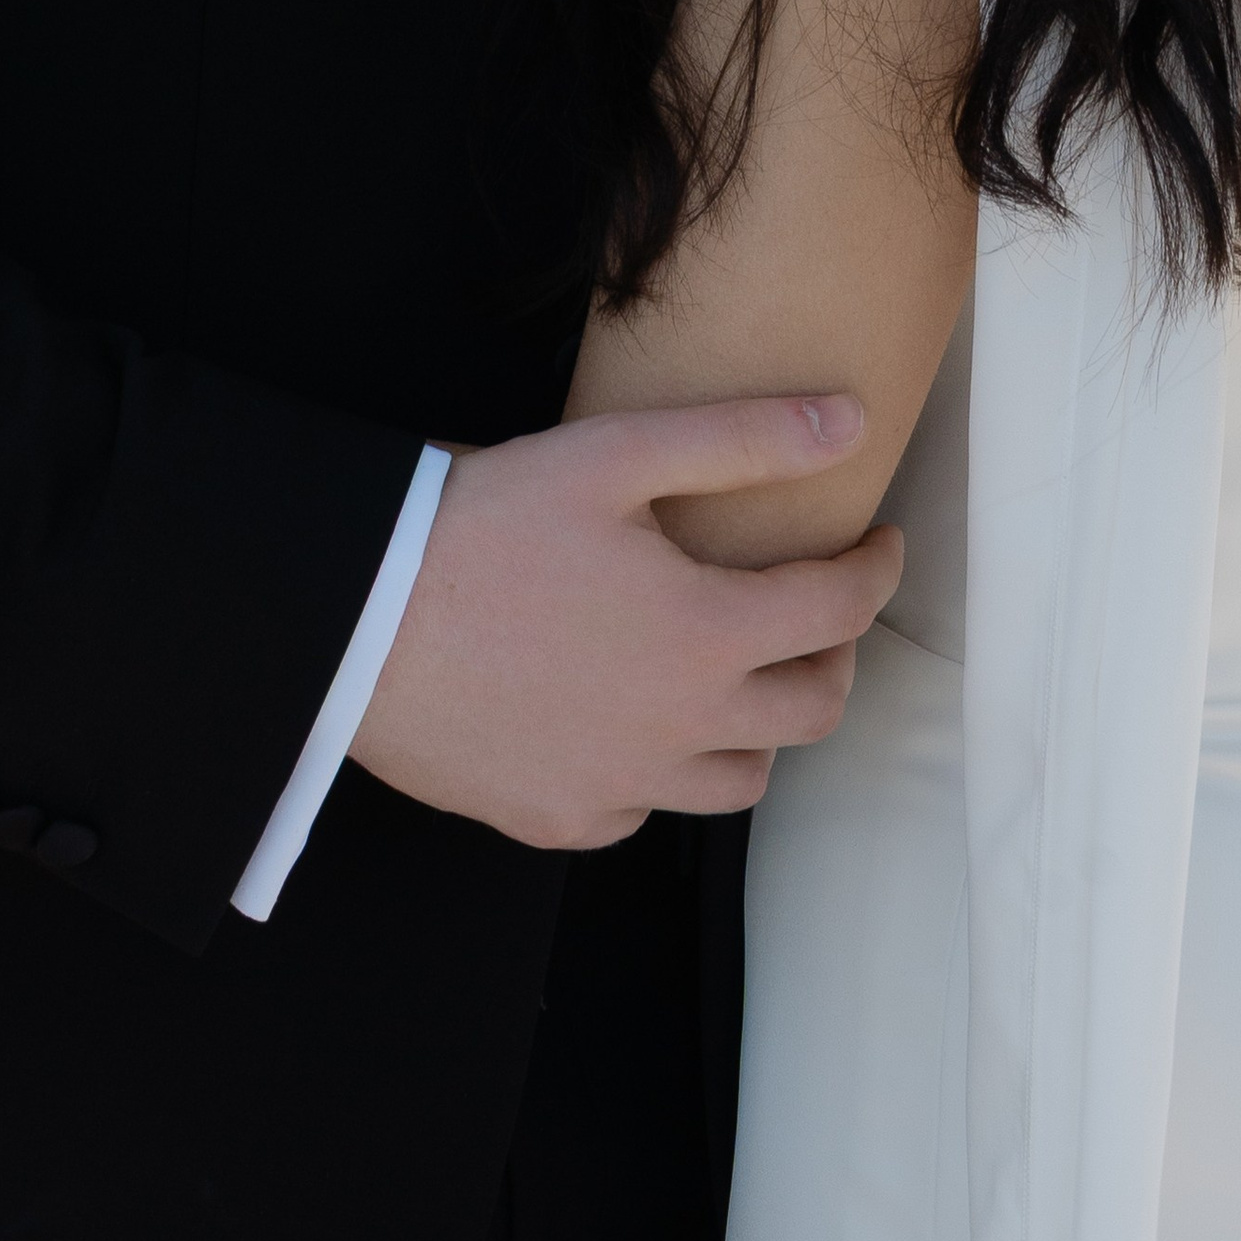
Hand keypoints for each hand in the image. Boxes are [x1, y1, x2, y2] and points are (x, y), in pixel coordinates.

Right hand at [351, 394, 902, 851]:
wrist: (360, 620)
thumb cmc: (485, 525)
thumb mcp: (618, 453)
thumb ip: (743, 439)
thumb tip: (847, 422)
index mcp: (707, 637)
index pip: (839, 611)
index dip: (877, 570)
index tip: (881, 542)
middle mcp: (680, 730)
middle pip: (812, 712)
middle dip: (836, 654)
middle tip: (818, 611)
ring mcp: (621, 786)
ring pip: (740, 780)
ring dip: (761, 725)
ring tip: (739, 670)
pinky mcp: (560, 818)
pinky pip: (646, 808)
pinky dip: (665, 767)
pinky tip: (638, 717)